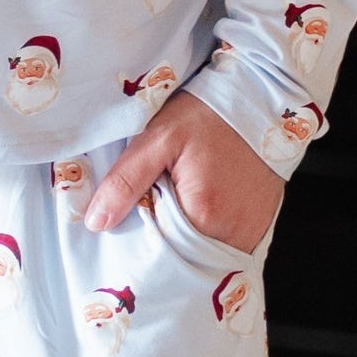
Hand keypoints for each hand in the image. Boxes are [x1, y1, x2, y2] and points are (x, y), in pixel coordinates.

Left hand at [83, 88, 283, 248]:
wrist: (260, 102)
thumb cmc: (208, 116)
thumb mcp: (158, 137)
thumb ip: (126, 180)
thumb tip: (96, 222)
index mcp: (202, 214)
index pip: (155, 248)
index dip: (138, 234)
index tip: (130, 216)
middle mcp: (230, 234)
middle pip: (179, 254)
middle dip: (160, 238)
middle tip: (154, 203)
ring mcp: (248, 237)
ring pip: (200, 254)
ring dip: (183, 238)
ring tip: (177, 203)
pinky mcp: (259, 232)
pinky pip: (223, 247)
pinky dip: (206, 235)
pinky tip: (200, 209)